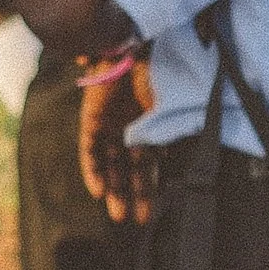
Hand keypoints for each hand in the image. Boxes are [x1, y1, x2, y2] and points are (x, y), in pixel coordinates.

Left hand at [78, 61, 156, 224]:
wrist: (131, 49)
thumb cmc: (156, 75)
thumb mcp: (169, 111)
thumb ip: (171, 137)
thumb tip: (179, 167)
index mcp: (150, 130)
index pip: (149, 166)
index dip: (151, 189)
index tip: (155, 212)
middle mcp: (129, 131)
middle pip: (129, 170)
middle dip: (133, 195)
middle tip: (136, 221)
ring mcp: (110, 127)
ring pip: (109, 166)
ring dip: (114, 189)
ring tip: (118, 215)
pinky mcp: (91, 121)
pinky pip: (89, 151)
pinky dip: (93, 171)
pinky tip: (98, 192)